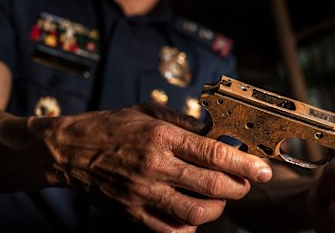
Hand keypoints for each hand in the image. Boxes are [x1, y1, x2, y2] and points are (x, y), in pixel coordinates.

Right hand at [45, 103, 272, 231]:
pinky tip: (193, 215)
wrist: (70, 151)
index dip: (244, 163)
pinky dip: (190, 227)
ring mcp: (144, 193)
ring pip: (196, 212)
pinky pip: (171, 230)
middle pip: (212, 186)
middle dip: (239, 187)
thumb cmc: (111, 127)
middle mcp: (155, 166)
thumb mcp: (149, 113)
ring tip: (220, 198)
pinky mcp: (133, 213)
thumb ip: (184, 123)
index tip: (264, 169)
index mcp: (162, 136)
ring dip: (218, 208)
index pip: (213, 153)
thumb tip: (215, 132)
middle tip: (246, 183)